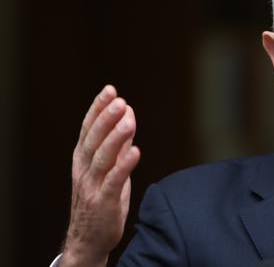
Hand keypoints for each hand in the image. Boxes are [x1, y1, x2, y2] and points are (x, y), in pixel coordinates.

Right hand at [60, 85, 140, 266]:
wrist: (88, 238)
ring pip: (103, 157)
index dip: (98, 109)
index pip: (88, 129)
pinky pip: (113, 181)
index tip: (109, 90)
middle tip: (119, 100)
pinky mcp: (103, 201)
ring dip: (116, 137)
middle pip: (94, 139)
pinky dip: (124, 165)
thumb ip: (118, 144)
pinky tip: (135, 151)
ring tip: (128, 118)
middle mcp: (84, 169)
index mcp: (83, 158)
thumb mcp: (108, 167)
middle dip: (106, 118)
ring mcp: (92, 185)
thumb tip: (128, 115)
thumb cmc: (100, 198)